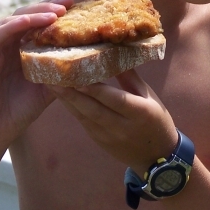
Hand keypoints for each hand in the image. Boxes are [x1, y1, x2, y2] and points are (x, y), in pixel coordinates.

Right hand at [0, 0, 72, 148]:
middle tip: (69, 3)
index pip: (38, 23)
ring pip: (14, 20)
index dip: (55, 12)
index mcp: (22, 49)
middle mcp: (9, 46)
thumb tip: (91, 65)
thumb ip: (62, 73)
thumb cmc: (19, 111)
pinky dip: (14, 26)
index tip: (75, 5)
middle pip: (27, 16)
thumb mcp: (47, 89)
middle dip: (48, 7)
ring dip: (34, 13)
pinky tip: (30, 22)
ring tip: (55, 14)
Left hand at [48, 69, 177, 173]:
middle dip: (73, 94)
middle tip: (55, 78)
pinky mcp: (100, 141)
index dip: (96, 89)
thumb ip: (130, 77)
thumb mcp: (149, 96)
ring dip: (67, 101)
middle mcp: (123, 126)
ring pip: (85, 116)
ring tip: (52, 85)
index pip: (115, 99)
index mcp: (140, 112)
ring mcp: (109, 136)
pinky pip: (84, 123)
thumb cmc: (155, 119)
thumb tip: (114, 52)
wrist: (157, 156)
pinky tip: (62, 97)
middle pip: (94, 109)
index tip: (79, 75)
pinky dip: (72, 109)